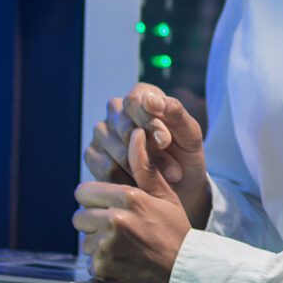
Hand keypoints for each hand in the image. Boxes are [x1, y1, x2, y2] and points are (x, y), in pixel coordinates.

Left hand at [73, 127, 190, 282]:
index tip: (108, 208)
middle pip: (79, 216)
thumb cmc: (177, 235)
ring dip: (97, 244)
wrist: (186, 278)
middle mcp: (115, 220)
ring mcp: (107, 246)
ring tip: (123, 247)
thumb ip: (145, 166)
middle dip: (93, 222)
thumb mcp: (165, 198)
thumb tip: (137, 132)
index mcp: (129, 198)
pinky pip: (90, 261)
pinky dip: (103, 264)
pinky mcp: (102, 268)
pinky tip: (124, 263)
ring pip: (84, 240)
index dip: (94, 200)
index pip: (84, 192)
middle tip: (116, 231)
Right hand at [87, 84, 211, 228]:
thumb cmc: (185, 154)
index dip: (149, 122)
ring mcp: (101, 132)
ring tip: (163, 180)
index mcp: (140, 95)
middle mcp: (116, 110)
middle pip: (124, 128)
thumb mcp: (190, 134)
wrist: (180, 187)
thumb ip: (174, 112)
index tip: (165, 142)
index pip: (134, 102)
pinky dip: (129, 181)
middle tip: (174, 171)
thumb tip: (149, 99)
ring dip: (143, 170)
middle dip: (151, 153)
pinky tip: (144, 186)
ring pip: (117, 151)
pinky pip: (107, 170)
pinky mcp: (92, 155)